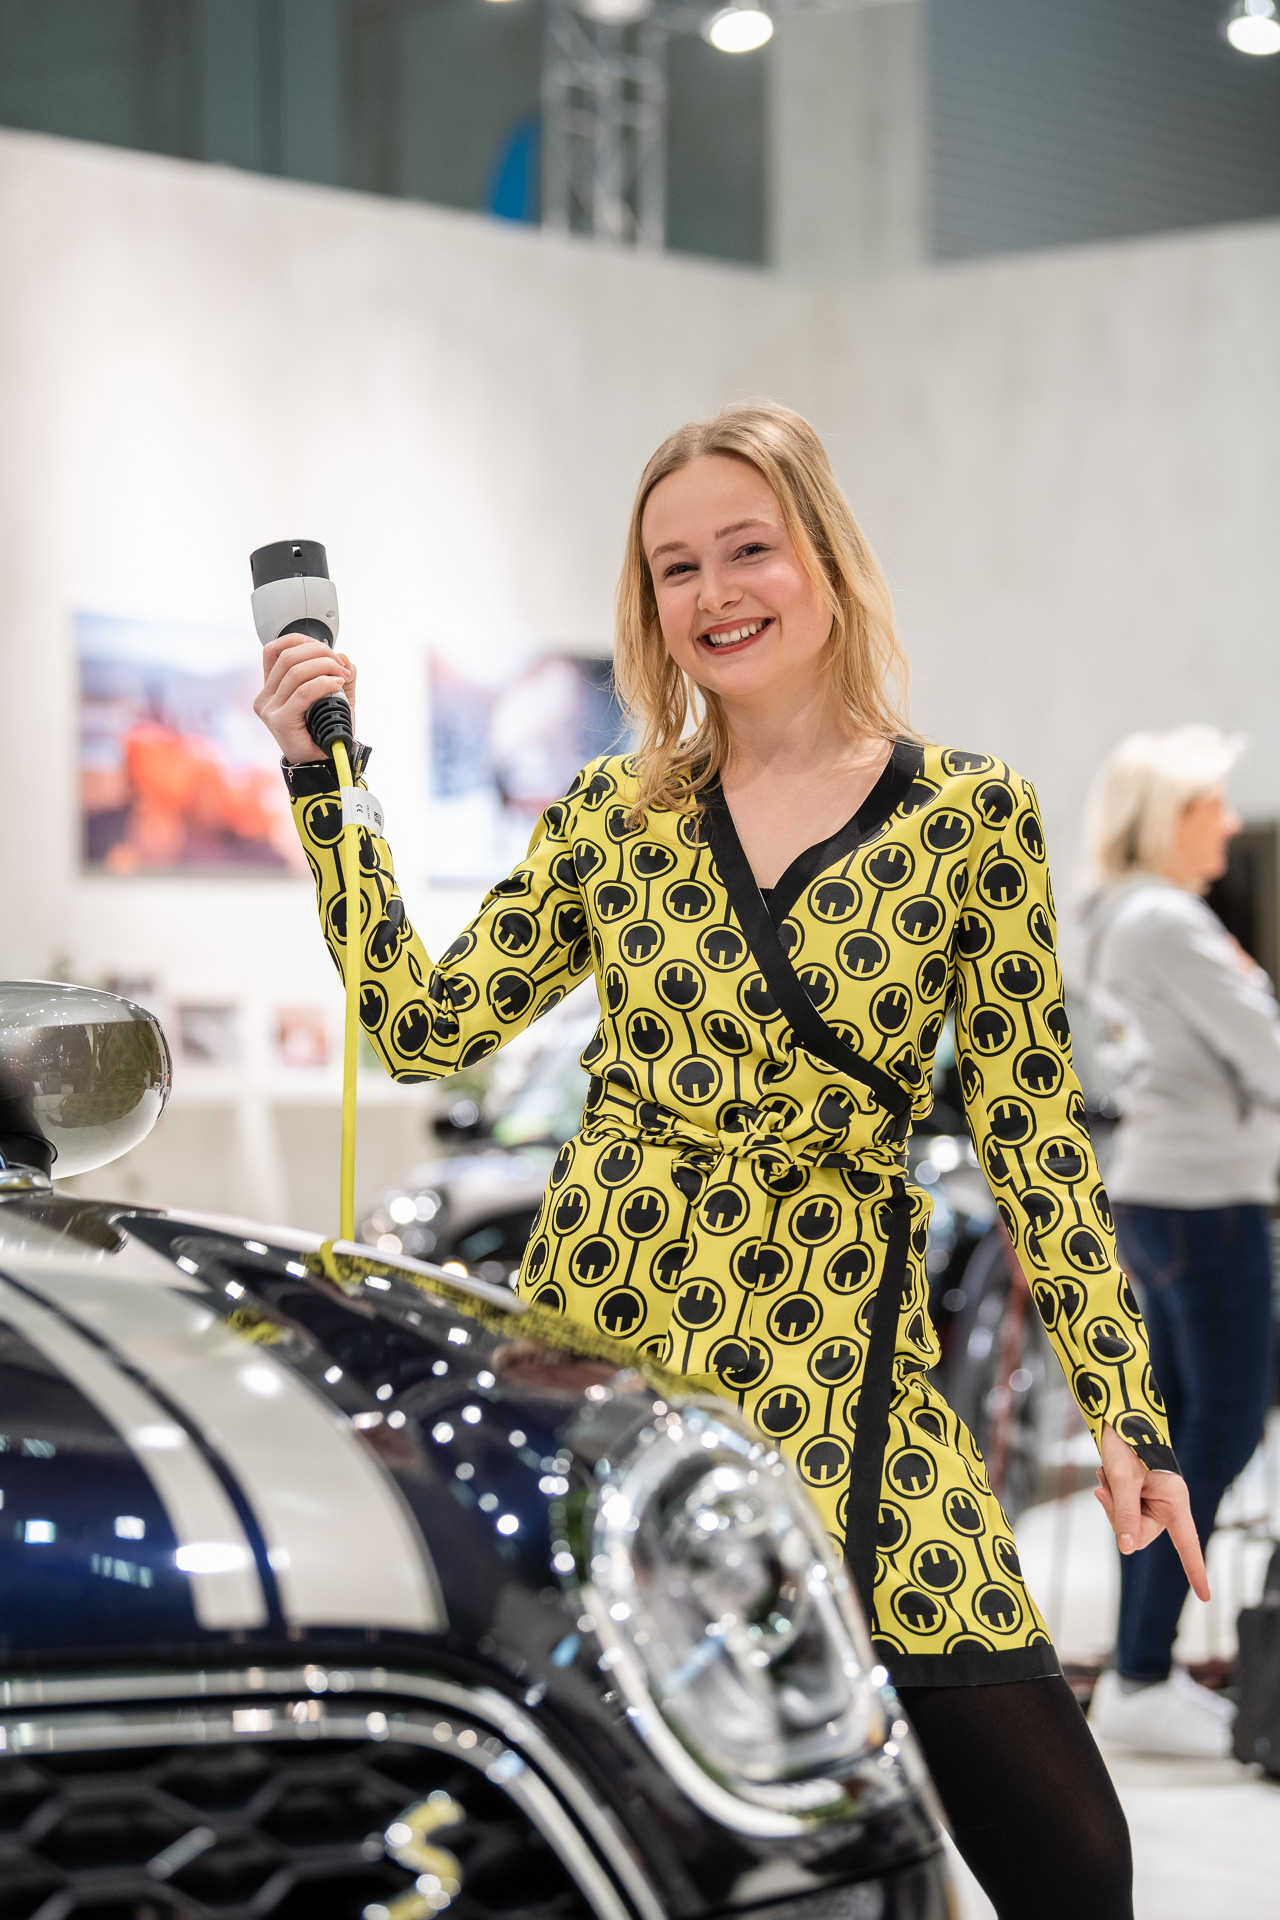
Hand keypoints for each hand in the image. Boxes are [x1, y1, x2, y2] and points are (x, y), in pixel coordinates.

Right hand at [254, 635, 355, 763]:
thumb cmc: (325, 731)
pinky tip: (336, 685)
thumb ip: (341, 674)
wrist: (325, 762)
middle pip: (288, 657)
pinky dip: (323, 683)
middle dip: (319, 653)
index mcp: (271, 688)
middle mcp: (265, 697)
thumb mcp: (336, 696)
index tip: (324, 649)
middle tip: (340, 665)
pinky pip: (303, 693)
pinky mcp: (280, 721)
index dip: (300, 641)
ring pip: (295, 672)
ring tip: (341, 677)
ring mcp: (270, 710)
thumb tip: (344, 657)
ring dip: (324, 667)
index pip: (274, 650)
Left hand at [1094, 1422, 1208, 1600]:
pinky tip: (1104, 1476)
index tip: (1205, 1597)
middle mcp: (1166, 1504)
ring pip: (1126, 1524)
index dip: (1195, 1571)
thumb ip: (1126, 1515)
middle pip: (1140, 1535)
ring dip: (1110, 1501)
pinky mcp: (1137, 1496)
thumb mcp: (1123, 1480)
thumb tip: (1128, 1549)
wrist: (1114, 1418)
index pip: (1187, 1544)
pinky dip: (1109, 1496)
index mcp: (1174, 1500)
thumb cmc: (1125, 1444)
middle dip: (1117, 1516)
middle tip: (1105, 1488)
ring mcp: (1150, 1501)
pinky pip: (1120, 1511)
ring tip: (1105, 1475)